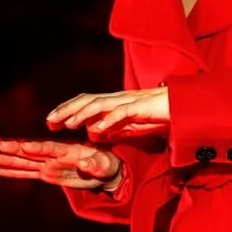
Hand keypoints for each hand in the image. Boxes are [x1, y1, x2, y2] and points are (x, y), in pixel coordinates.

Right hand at [0, 139, 122, 190]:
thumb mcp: (106, 165)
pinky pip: (29, 172)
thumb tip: (84, 163)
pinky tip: (0, 170)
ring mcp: (51, 164)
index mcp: (70, 151)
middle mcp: (56, 156)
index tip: (22, 145)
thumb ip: (95, 164)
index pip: (50, 148)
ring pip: (27, 162)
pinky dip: (15, 172)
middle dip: (16, 149)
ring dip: (10, 160)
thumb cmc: (108, 164)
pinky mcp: (49, 173)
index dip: (36, 147)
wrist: (106, 168)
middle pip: (32, 152)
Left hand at [46, 87, 169, 138]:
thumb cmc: (157, 114)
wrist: (183, 106)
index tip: (50, 121)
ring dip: (82, 114)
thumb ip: (112, 127)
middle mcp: (117, 99)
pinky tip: (96, 129)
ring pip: (100, 104)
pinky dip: (108, 120)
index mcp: (113, 103)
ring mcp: (128, 101)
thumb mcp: (129, 125)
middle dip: (66, 110)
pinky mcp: (141, 107)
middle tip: (49, 121)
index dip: (66, 110)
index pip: (85, 103)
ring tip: (68, 124)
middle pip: (86, 101)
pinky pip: (122, 112)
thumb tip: (92, 132)